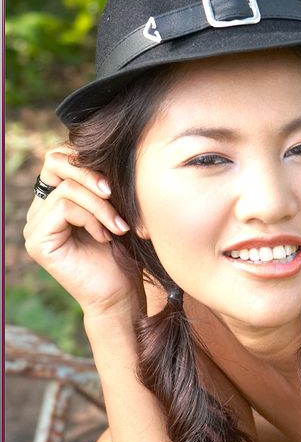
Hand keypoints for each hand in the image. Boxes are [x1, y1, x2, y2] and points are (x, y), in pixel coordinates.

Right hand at [24, 145, 137, 317]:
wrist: (121, 295)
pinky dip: (92, 217)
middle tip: (115, 194)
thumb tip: (103, 146)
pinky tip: (107, 235)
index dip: (89, 160)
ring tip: (120, 226)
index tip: (118, 183)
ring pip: (68, 188)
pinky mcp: (37, 241)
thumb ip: (102, 181)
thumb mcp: (117, 208)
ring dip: (101, 204)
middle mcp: (40, 210)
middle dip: (91, 172)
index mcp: (56, 200)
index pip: (61, 156)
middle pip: (55, 160)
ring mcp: (35, 226)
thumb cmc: (125, 254)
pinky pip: (64, 207)